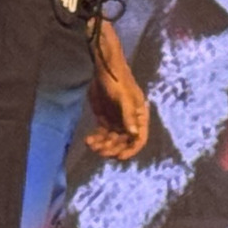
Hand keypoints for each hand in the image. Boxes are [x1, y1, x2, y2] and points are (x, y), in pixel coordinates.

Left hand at [84, 25, 149, 160]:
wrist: (103, 69)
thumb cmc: (118, 80)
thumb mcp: (123, 98)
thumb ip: (128, 116)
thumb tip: (134, 135)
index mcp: (139, 117)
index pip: (139, 139)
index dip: (130, 150)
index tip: (119, 158)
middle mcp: (129, 122)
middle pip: (123, 142)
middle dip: (111, 148)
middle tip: (99, 149)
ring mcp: (117, 121)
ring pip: (111, 140)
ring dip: (102, 146)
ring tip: (90, 144)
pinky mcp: (105, 119)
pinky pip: (102, 134)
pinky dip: (96, 139)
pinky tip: (88, 140)